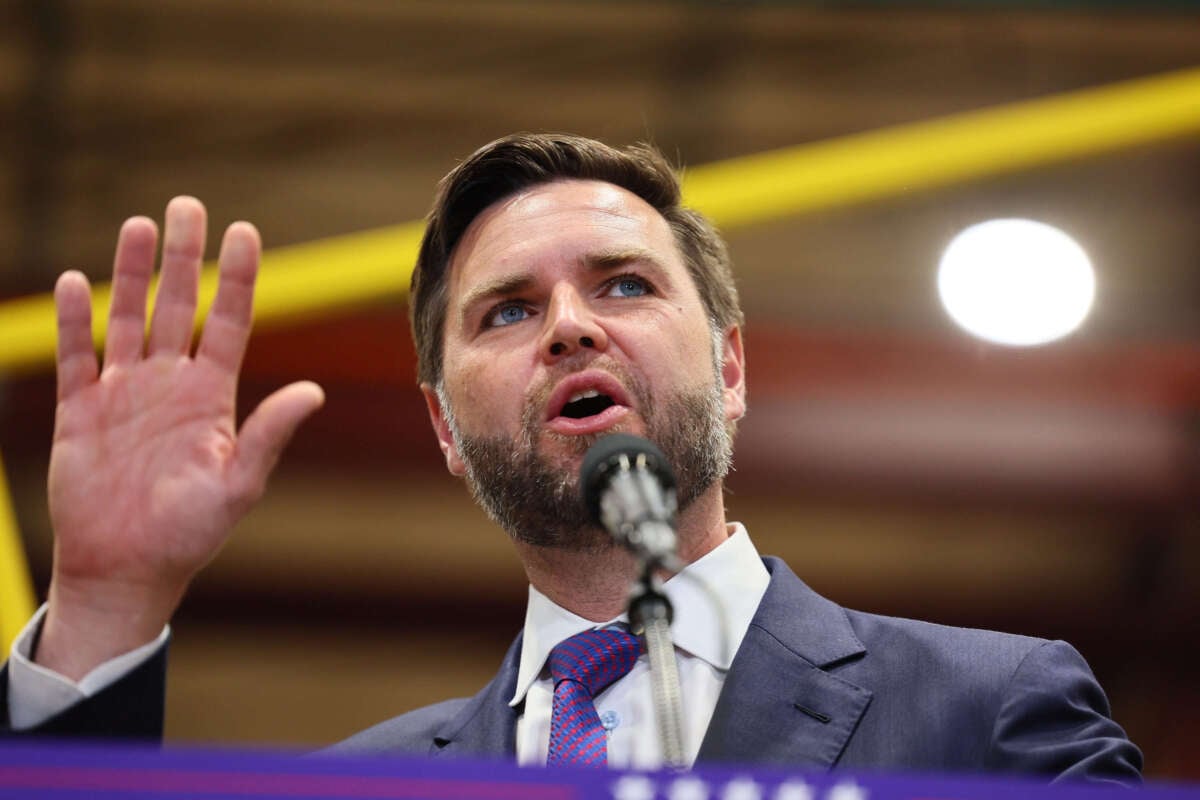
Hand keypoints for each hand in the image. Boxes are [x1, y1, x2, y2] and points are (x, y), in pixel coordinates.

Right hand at [38, 197, 324, 679]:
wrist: (127, 568)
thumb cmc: (190, 532)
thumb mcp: (238, 483)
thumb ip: (269, 434)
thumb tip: (314, 391)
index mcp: (212, 396)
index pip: (229, 322)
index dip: (238, 278)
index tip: (244, 232)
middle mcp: (170, 384)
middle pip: (179, 306)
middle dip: (184, 257)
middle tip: (189, 205)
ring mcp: (124, 393)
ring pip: (128, 318)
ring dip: (131, 274)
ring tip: (140, 225)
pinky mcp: (80, 411)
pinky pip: (75, 356)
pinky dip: (74, 321)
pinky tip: (74, 282)